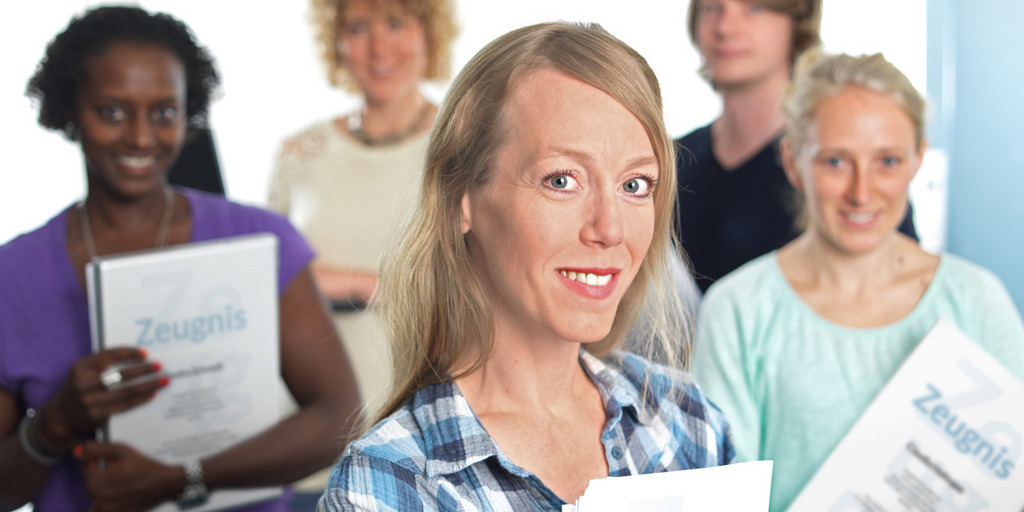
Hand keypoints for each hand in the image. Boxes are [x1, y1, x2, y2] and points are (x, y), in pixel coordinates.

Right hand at [44, 348, 166, 444]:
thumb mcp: (83, 370)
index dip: (129, 353)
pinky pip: (123, 406)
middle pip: (120, 375)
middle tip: (160, 366)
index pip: (108, 355)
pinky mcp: (95, 415)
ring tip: (162, 381)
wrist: (62, 414)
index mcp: (81, 367)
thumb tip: (138, 355)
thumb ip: (102, 362)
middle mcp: (82, 383)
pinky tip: (152, 394)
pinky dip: (140, 399)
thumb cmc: (81, 387)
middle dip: (143, 370)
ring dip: (147, 386)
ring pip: (124, 392)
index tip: (146, 353)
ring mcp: (88, 401)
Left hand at [79, 441, 181, 511]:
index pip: (85, 468)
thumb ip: (98, 449)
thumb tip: (81, 449)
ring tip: (118, 484)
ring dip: (102, 489)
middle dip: (100, 474)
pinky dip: (105, 504)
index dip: (95, 460)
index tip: (108, 458)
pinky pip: (101, 510)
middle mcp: (96, 499)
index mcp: (95, 482)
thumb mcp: (121, 451)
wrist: (164, 484)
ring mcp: (105, 510)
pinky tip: (116, 497)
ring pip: (95, 497)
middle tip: (118, 470)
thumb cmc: (143, 466)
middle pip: (90, 483)